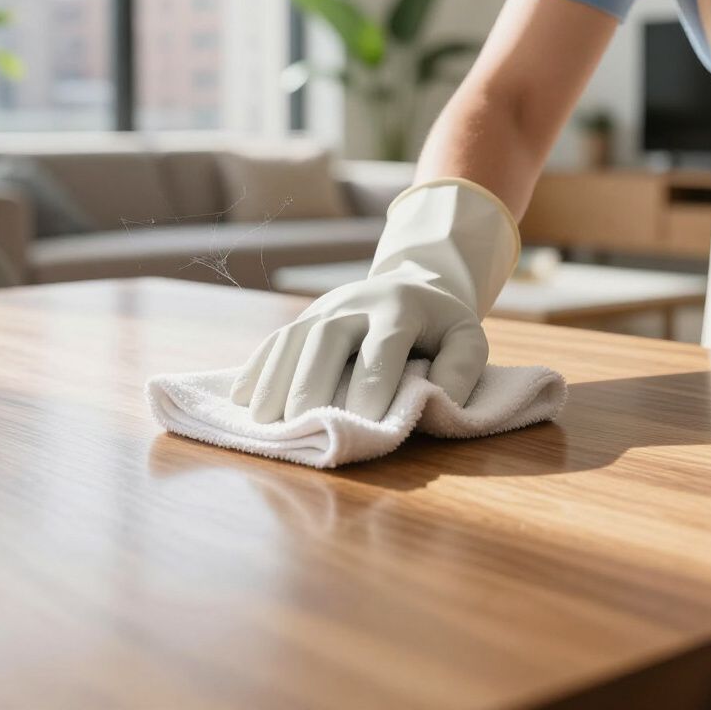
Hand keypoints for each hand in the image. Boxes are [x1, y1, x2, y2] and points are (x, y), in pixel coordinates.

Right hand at [229, 264, 488, 422]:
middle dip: (313, 383)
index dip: (373, 384)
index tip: (364, 424)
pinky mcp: (303, 317)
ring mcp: (324, 307)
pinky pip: (274, 340)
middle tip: (305, 427)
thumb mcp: (467, 338)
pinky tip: (242, 400)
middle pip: (326, 337)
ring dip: (276, 379)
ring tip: (265, 422)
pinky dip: (257, 369)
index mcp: (401, 308)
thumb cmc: (440, 324)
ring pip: (293, 337)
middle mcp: (356, 303)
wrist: (413, 284)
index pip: (383, 346)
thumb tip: (438, 400)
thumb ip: (462, 368)